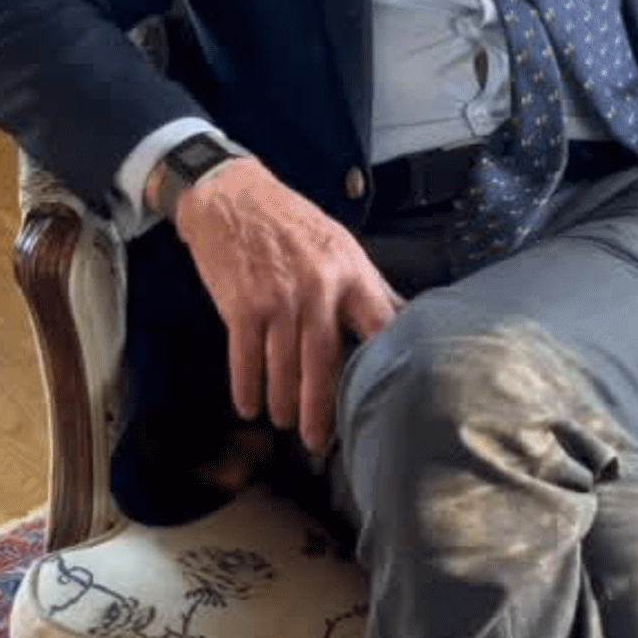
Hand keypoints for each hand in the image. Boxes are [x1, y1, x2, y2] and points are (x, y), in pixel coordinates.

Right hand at [173, 159, 405, 454]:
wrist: (231, 195)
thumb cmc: (292, 224)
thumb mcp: (341, 246)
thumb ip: (369, 287)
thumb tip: (405, 323)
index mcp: (352, 273)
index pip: (379, 327)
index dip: (386, 367)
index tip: (387, 401)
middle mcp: (319, 288)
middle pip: (326, 362)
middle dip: (321, 408)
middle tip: (319, 441)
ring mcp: (279, 297)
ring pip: (284, 367)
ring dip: (282, 402)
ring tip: (284, 421)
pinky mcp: (241, 304)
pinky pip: (244, 358)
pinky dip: (246, 387)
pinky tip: (249, 405)